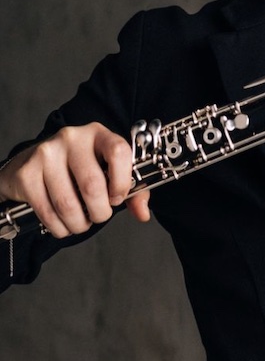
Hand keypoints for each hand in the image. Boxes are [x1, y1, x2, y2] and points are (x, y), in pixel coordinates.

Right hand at [0, 123, 150, 237]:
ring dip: (79, 224)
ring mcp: (47, 154)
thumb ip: (131, 189)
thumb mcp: (106, 169)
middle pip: (92, 184)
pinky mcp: (27, 173)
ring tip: (82, 223)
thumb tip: (143, 214)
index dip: (122, 181)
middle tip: (99, 216)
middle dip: (99, 212)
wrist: (31, 162)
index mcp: (98, 133)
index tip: (117, 197)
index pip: (119, 151)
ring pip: (68, 203)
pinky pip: (47, 212)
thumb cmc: (76, 168)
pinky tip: (64, 225)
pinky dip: (59, 227)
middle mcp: (72, 138)